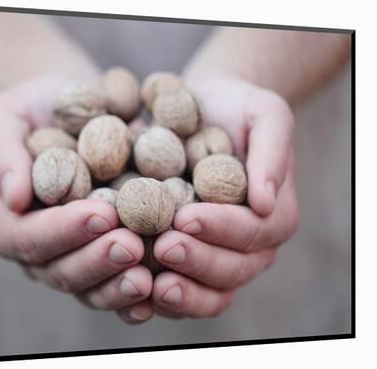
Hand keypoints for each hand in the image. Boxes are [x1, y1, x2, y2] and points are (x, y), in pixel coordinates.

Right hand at [0, 76, 153, 323]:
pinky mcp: (104, 260)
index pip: (27, 236)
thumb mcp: (4, 117)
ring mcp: (72, 259)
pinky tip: (163, 289)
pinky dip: (138, 296)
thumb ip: (0, 154)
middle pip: (60, 271)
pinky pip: (118, 285)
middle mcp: (37, 250)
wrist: (71, 109)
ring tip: (150, 276)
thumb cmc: (33, 109)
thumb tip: (12, 197)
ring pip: (91, 288)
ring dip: (119, 287)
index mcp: (5, 222)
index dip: (63, 231)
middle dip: (97, 261)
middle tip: (132, 245)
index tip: (101, 214)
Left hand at [149, 76, 298, 318]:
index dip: (220, 228)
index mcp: (273, 214)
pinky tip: (137, 294)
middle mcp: (251, 246)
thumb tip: (265, 201)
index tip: (184, 217)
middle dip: (197, 261)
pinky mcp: (189, 263)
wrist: (204, 112)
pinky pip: (181, 292)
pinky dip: (161, 301)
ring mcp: (220, 259)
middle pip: (232, 269)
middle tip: (163, 247)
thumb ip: (272, 150)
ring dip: (182, 293)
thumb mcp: (264, 113)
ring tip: (151, 285)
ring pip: (210, 293)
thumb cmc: (235, 108)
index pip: (252, 231)